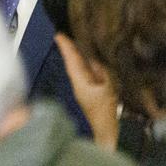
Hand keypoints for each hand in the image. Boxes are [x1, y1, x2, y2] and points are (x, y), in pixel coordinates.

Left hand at [55, 33, 118, 148]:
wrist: (107, 131)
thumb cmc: (106, 112)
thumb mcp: (107, 89)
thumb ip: (102, 72)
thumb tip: (95, 59)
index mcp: (80, 82)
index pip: (71, 61)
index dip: (66, 47)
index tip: (58, 35)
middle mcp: (78, 83)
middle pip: (72, 63)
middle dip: (68, 48)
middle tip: (63, 34)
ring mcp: (83, 88)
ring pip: (78, 67)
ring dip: (75, 54)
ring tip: (73, 40)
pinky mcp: (89, 92)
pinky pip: (85, 73)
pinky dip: (84, 63)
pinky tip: (86, 58)